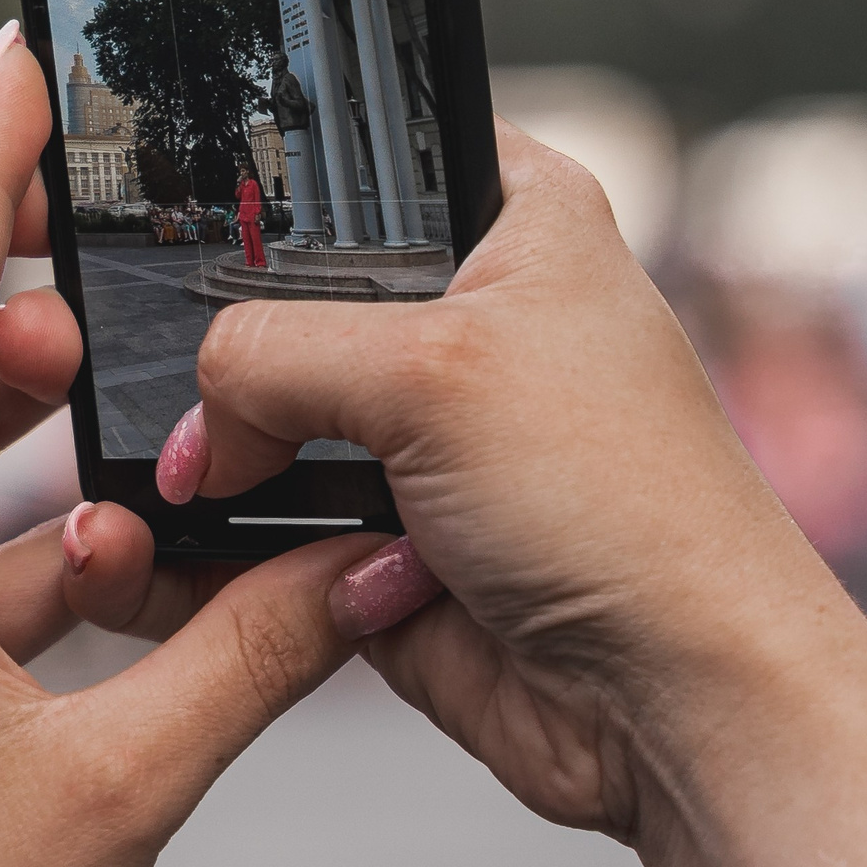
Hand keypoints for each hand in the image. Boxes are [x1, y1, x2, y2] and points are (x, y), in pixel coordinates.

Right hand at [153, 120, 866, 866]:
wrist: (675, 706)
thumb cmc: (635, 512)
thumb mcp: (428, 369)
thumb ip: (269, 353)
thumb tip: (191, 421)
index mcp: (516, 223)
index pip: (369, 159)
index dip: (275, 196)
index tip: (196, 240)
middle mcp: (469, 324)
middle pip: (288, 303)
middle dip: (231, 360)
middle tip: (194, 391)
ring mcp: (425, 439)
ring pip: (268, 427)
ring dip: (227, 466)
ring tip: (209, 490)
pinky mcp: (387, 544)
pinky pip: (271, 533)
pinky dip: (237, 550)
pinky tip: (212, 554)